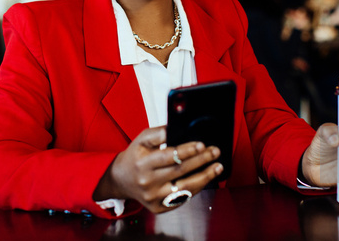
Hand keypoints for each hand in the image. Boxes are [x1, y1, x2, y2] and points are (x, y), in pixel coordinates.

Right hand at [93, 126, 221, 212]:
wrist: (121, 180)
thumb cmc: (135, 156)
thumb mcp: (141, 140)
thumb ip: (158, 133)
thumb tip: (177, 129)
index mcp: (143, 164)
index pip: (168, 157)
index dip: (187, 150)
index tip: (202, 144)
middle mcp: (148, 183)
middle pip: (180, 171)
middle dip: (201, 160)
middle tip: (215, 152)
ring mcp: (154, 197)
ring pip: (185, 188)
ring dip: (205, 177)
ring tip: (218, 167)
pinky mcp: (159, 207)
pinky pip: (182, 198)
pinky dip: (196, 188)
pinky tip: (205, 178)